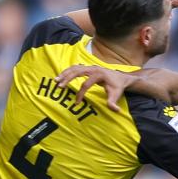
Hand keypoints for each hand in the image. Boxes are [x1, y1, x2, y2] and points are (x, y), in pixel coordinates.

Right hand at [55, 65, 169, 111]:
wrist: (122, 78)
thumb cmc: (119, 86)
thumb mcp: (117, 94)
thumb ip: (114, 102)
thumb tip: (115, 111)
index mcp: (99, 74)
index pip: (86, 84)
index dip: (81, 94)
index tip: (77, 103)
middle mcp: (93, 68)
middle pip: (77, 71)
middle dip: (67, 79)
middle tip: (59, 86)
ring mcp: (89, 67)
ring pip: (74, 68)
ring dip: (64, 74)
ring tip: (55, 81)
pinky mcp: (87, 68)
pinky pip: (74, 68)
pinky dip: (67, 72)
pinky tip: (60, 78)